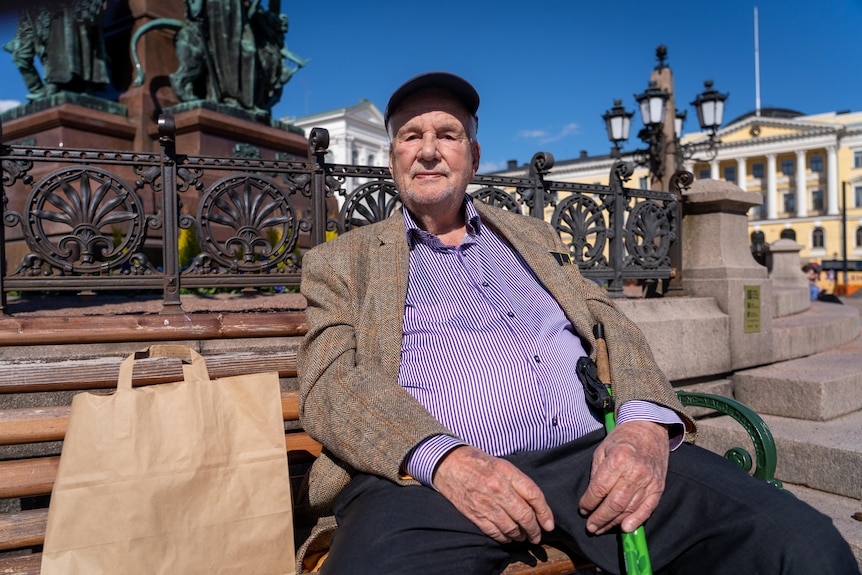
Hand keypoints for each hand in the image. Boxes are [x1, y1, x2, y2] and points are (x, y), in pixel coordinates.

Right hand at [433, 446, 554, 543]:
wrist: (448, 464)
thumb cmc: (477, 462)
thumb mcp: (502, 463)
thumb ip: (518, 481)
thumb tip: (535, 503)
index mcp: (507, 472)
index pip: (534, 495)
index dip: (545, 513)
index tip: (549, 524)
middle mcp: (498, 489)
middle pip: (525, 516)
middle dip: (534, 530)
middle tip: (537, 536)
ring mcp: (486, 503)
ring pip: (512, 528)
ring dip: (521, 536)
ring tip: (524, 537)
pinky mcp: (474, 514)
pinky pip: (495, 532)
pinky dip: (505, 538)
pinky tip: (508, 537)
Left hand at [578, 421, 668, 534]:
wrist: (649, 429)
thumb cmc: (622, 439)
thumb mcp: (602, 449)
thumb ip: (596, 473)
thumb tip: (591, 498)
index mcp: (618, 459)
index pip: (599, 489)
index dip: (588, 502)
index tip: (582, 509)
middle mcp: (635, 472)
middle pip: (614, 503)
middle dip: (599, 518)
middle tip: (590, 527)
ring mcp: (649, 480)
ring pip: (629, 509)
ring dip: (613, 522)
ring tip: (602, 528)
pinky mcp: (658, 487)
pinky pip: (647, 508)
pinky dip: (637, 520)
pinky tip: (625, 529)